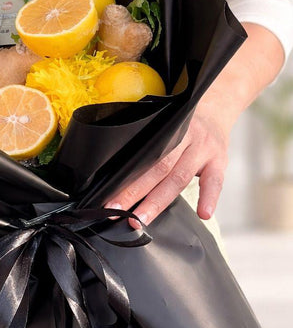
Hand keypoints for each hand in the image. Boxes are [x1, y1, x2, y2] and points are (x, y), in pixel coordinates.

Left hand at [104, 100, 230, 225]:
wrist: (217, 107)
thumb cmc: (182, 123)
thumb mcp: (163, 124)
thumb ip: (146, 143)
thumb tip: (114, 172)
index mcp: (166, 129)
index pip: (142, 156)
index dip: (124, 179)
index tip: (109, 198)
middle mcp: (185, 138)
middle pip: (158, 168)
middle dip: (135, 193)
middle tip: (116, 212)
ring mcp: (203, 150)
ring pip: (179, 178)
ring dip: (158, 202)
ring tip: (141, 220)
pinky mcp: (219, 161)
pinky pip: (215, 182)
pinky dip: (210, 198)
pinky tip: (203, 214)